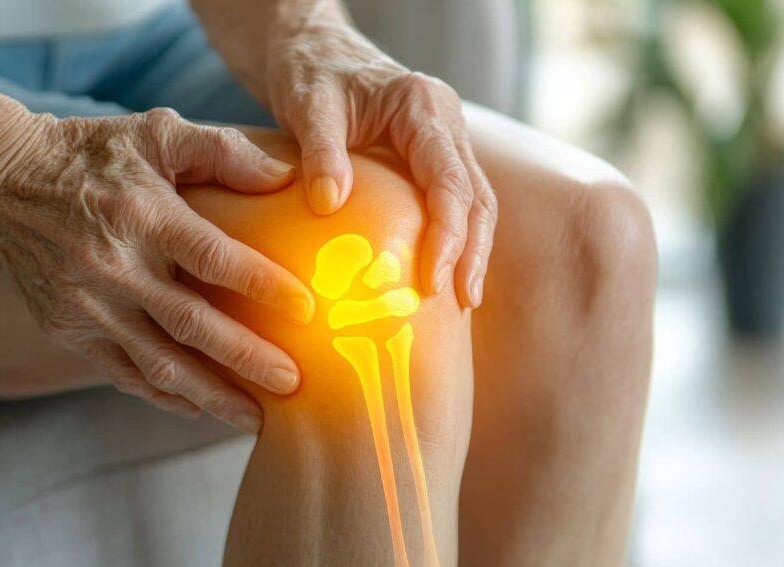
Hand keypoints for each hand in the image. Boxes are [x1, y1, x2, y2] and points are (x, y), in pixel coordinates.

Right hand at [0, 106, 314, 432]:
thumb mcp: (155, 133)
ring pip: (160, 363)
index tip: (307, 311)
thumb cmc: (90, 154)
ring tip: (257, 417)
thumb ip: (220, 151)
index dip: (261, 285)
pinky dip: (165, 396)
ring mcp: (88, 304)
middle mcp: (114, 265)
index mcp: (142, 215)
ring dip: (213, 395)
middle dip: (247, 359)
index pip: (212, 257)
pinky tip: (202, 408)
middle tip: (295, 383)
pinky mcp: (68, 329)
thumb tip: (284, 177)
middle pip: (192, 325)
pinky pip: (124, 373)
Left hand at [266, 21, 497, 307]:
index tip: (431, 280)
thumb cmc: (309, 70)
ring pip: (473, 200)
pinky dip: (452, 236)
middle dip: (473, 251)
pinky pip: (451, 199)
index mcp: (423, 106)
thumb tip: (328, 204)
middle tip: (462, 301)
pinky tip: (441, 273)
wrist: (311, 48)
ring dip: (471, 249)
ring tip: (461, 299)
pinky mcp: (429, 156)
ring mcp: (442, 139)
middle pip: (476, 194)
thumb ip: (320, 151)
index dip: (447, 234)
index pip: (449, 180)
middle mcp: (444, 122)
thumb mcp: (308, 104)